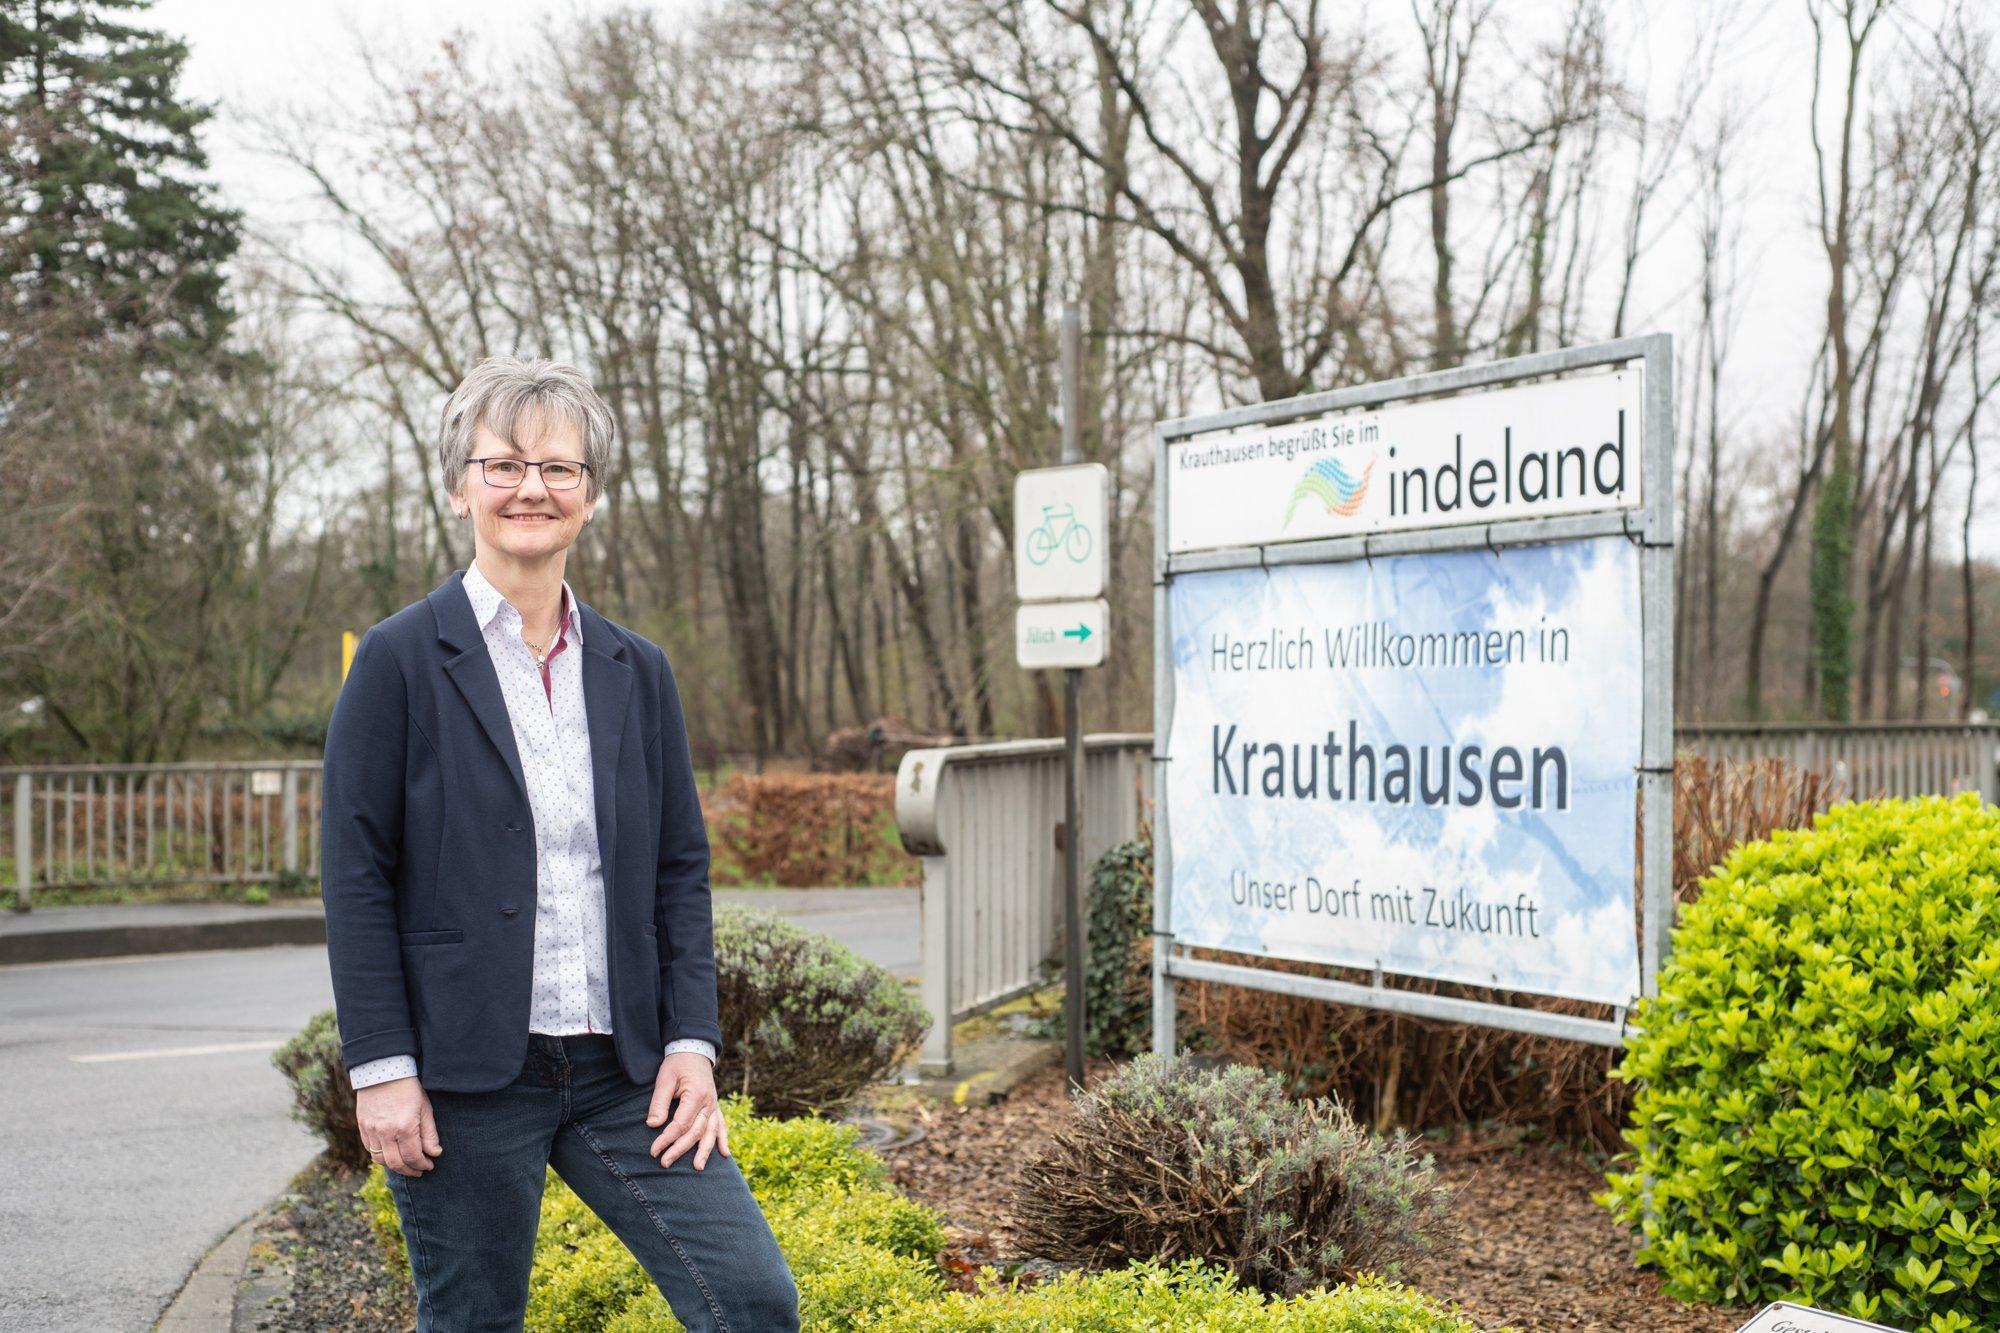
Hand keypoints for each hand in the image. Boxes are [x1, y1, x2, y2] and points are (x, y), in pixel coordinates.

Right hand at [356, 1077, 441, 1177]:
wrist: (384, 1071)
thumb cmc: (409, 1088)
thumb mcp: (425, 1108)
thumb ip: (429, 1133)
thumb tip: (434, 1153)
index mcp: (404, 1127)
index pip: (413, 1157)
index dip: (422, 1165)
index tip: (429, 1165)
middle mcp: (386, 1132)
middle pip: (396, 1163)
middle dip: (409, 1170)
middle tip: (418, 1171)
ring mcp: (372, 1130)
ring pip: (380, 1160)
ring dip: (394, 1166)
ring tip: (405, 1164)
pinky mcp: (362, 1127)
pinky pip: (370, 1149)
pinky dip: (381, 1156)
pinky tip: (391, 1153)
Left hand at [647, 1051, 729, 1170]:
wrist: (694, 1050)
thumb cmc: (677, 1064)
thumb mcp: (664, 1078)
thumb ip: (659, 1102)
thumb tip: (653, 1125)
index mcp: (695, 1094)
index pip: (681, 1123)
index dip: (667, 1138)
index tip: (654, 1150)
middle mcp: (708, 1102)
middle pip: (695, 1131)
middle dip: (680, 1149)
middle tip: (665, 1163)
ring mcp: (714, 1105)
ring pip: (711, 1132)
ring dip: (705, 1151)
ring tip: (698, 1167)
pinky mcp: (715, 1107)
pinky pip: (721, 1125)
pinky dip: (723, 1139)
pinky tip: (725, 1154)